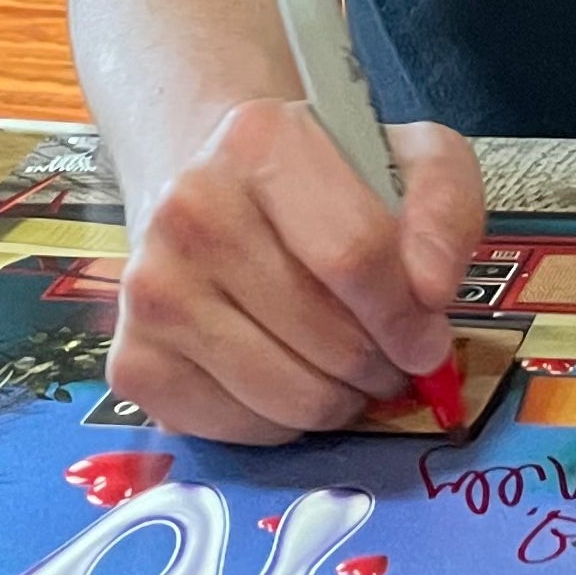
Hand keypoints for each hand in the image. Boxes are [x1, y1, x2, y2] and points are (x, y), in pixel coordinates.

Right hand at [107, 101, 483, 445]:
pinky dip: (284, 425)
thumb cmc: (322, 183)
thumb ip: (443, 209)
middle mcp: (190, 211)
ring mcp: (151, 290)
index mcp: (260, 142)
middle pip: (326, 338)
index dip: (409, 316)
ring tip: (345, 366)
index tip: (429, 340)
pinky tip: (289, 375)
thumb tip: (432, 294)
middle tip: (390, 356)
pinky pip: (240, 432)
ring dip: (340, 401)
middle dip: (381, 365)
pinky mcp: (132, 361)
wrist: (210, 188)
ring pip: (287, 398)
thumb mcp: (407, 161)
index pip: (354, 255)